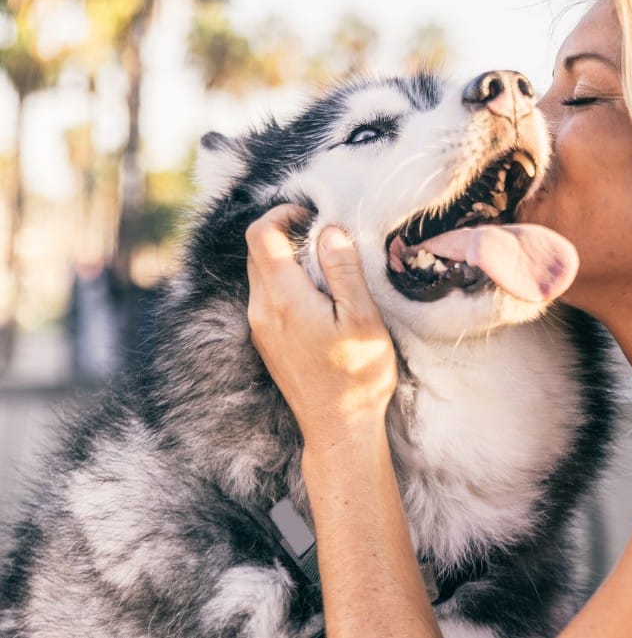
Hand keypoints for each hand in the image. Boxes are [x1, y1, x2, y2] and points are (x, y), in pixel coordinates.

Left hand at [245, 204, 397, 452]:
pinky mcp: (267, 341)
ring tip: (326, 265)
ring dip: (287, 259)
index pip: (261, 234)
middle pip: (258, 251)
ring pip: (262, 274)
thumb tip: (328, 231)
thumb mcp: (362, 317)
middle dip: (286, 233)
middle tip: (324, 235)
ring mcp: (260, 328)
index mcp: (283, 298)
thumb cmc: (357, 375)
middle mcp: (261, 310)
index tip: (313, 215)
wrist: (338, 428)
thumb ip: (342, 270)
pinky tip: (319, 296)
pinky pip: (267, 297)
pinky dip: (287, 282)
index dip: (282, 213)